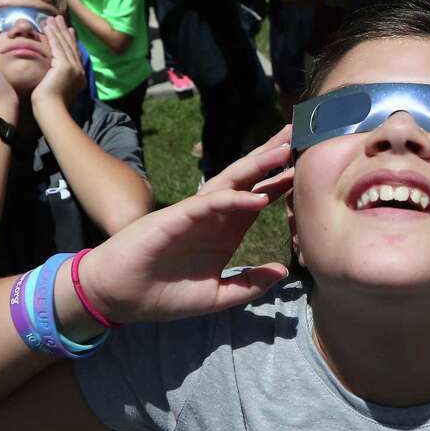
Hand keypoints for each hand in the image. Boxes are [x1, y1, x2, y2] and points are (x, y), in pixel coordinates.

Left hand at [30, 16, 84, 109]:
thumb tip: (54, 75)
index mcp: (79, 76)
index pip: (74, 54)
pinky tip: (47, 25)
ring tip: (52, 18)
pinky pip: (57, 46)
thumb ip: (59, 79)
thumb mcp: (57, 88)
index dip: (70, 40)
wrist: (51, 109)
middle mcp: (79, 70)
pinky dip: (52, 34)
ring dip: (58, 29)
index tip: (68, 29)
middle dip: (64, 31)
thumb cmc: (49, 104)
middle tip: (59, 18)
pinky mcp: (65, 66)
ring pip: (64, 44)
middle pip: (71, 46)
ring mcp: (74, 67)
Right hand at [77, 126, 294, 323]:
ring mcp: (196, 213)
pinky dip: (234, 199)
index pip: (260, 198)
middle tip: (301, 133)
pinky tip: (258, 198)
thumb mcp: (217, 295)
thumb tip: (283, 272)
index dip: (284, 183)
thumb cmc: (163, 294)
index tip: (310, 168)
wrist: (119, 298)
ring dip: (258, 166)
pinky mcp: (176, 218)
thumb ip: (248, 284)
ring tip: (285, 150)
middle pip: (249, 178)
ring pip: (232, 181)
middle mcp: (214, 216)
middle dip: (274, 156)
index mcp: (225, 230)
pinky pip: (210, 203)